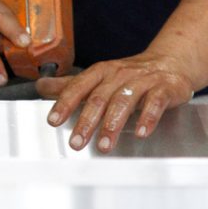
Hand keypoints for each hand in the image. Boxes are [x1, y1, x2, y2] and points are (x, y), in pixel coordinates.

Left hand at [36, 52, 194, 152]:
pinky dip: (148, 118)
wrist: (168, 63)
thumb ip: (69, 86)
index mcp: (99, 72)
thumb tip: (39, 86)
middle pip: (99, 98)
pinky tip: (140, 133)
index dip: (64, 103)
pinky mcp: (164, 89)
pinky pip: (155, 102)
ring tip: (104, 146)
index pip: (78, 87)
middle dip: (86, 121)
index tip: (53, 121)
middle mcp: (118, 75)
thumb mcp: (96, 78)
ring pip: (124, 101)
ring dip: (113, 124)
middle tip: (76, 143)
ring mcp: (142, 81)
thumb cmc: (126, 75)